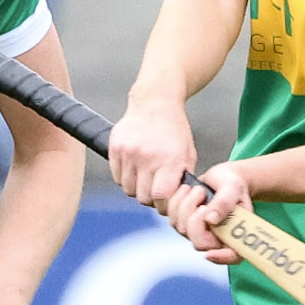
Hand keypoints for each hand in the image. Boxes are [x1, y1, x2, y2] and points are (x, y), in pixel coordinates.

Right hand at [108, 95, 196, 209]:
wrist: (155, 102)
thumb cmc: (174, 128)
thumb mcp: (188, 153)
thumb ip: (184, 178)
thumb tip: (179, 201)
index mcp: (169, 160)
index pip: (161, 196)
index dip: (163, 203)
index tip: (165, 199)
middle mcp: (147, 157)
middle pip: (142, 197)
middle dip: (150, 198)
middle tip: (154, 188)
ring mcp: (129, 153)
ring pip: (128, 189)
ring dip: (136, 188)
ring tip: (144, 176)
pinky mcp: (115, 148)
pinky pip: (116, 177)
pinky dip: (125, 177)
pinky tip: (134, 168)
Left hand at [166, 162, 251, 264]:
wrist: (219, 178)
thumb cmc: (231, 184)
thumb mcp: (233, 188)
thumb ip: (225, 202)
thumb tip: (211, 220)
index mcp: (235, 234)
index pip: (232, 256)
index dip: (221, 257)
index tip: (210, 252)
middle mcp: (216, 239)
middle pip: (199, 243)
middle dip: (196, 219)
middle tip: (203, 198)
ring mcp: (197, 233)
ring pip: (182, 229)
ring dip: (187, 204)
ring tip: (199, 189)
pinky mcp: (182, 223)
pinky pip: (172, 218)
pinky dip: (177, 200)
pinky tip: (187, 190)